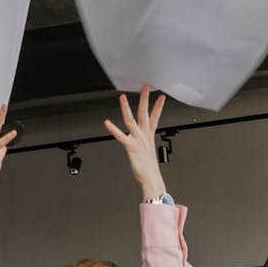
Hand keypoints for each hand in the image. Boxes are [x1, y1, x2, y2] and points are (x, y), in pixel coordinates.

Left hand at [103, 85, 167, 201]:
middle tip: (145, 87)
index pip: (155, 117)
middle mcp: (144, 136)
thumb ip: (146, 143)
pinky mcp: (131, 147)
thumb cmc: (148, 167)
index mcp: (149, 136)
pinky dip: (113, 129)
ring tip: (122, 97)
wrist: (150, 179)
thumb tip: (144, 141)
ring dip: (126, 108)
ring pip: (132, 121)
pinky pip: (121, 136)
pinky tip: (107, 123)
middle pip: (144, 113)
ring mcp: (137, 140)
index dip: (158, 106)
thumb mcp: (149, 151)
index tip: (161, 96)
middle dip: (145, 99)